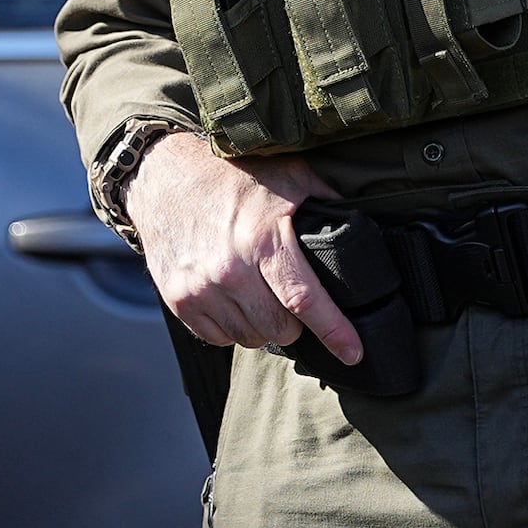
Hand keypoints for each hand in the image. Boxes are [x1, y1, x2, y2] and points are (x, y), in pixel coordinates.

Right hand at [125, 132, 355, 362]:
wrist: (163, 176)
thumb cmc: (230, 176)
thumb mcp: (288, 175)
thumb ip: (327, 200)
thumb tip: (364, 224)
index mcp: (262, 239)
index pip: (304, 299)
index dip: (335, 331)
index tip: (353, 353)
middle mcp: (229, 269)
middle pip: (280, 329)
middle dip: (294, 321)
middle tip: (289, 297)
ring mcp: (200, 288)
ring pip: (250, 338)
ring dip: (262, 325)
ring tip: (259, 294)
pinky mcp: (179, 300)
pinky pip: (219, 338)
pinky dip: (232, 327)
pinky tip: (233, 299)